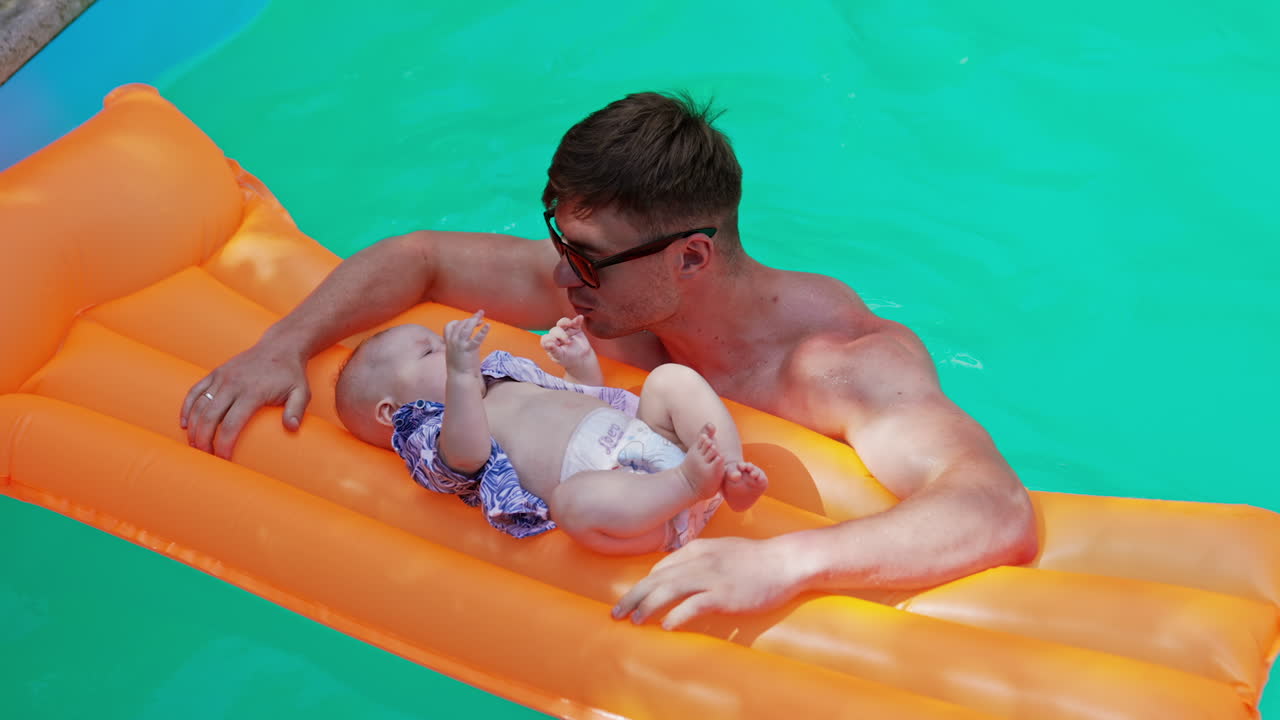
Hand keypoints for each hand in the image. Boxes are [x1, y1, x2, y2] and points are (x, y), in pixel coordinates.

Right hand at [180, 342, 310, 458]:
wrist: (280, 347)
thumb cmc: (291, 374)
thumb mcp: (301, 391)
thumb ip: (296, 410)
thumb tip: (291, 429)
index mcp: (253, 391)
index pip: (231, 424)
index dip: (224, 444)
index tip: (225, 459)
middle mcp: (233, 384)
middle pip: (209, 417)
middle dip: (204, 440)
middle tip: (207, 457)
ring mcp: (222, 377)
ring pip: (199, 406)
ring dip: (194, 428)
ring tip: (196, 446)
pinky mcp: (216, 373)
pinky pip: (195, 391)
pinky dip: (187, 408)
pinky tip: (185, 424)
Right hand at [444, 310, 489, 373]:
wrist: (459, 377)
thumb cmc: (459, 366)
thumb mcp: (457, 351)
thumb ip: (461, 343)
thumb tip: (470, 337)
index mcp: (449, 341)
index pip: (450, 325)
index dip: (460, 321)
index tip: (470, 321)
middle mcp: (453, 341)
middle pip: (461, 324)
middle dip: (470, 318)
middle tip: (480, 314)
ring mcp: (460, 345)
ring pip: (466, 328)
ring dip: (474, 319)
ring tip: (482, 314)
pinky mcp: (468, 350)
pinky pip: (476, 339)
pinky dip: (482, 332)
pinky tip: (488, 326)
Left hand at [540, 315, 594, 368]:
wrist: (582, 359)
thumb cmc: (567, 359)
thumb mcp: (560, 357)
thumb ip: (554, 350)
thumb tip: (548, 344)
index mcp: (549, 343)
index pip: (546, 338)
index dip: (549, 339)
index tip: (556, 343)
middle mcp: (556, 335)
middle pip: (555, 330)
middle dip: (561, 335)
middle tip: (568, 342)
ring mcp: (565, 331)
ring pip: (563, 323)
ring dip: (566, 322)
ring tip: (571, 324)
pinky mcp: (575, 328)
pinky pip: (575, 322)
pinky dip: (577, 320)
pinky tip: (580, 317)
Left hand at [612, 536, 804, 629]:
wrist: (785, 561)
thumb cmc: (755, 559)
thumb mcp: (721, 550)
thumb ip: (698, 559)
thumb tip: (677, 573)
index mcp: (697, 549)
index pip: (660, 567)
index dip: (642, 584)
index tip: (630, 599)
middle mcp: (700, 561)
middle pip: (657, 578)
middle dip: (634, 596)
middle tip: (617, 613)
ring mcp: (712, 577)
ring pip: (669, 589)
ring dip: (648, 606)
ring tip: (635, 621)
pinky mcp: (725, 595)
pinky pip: (694, 605)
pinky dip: (677, 616)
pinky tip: (666, 626)